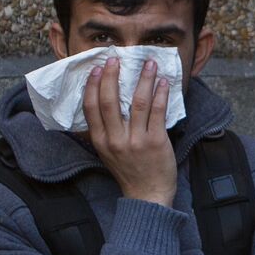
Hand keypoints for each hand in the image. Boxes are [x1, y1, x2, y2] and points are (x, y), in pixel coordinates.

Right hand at [83, 57, 177, 205]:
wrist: (148, 196)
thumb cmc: (129, 172)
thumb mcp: (107, 153)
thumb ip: (104, 131)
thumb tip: (104, 101)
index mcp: (100, 141)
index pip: (91, 107)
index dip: (92, 85)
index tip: (96, 68)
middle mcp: (116, 140)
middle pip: (110, 101)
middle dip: (112, 76)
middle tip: (115, 58)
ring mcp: (136, 141)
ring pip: (137, 102)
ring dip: (143, 79)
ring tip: (149, 64)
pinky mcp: (156, 142)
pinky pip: (158, 112)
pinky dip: (160, 94)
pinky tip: (163, 83)